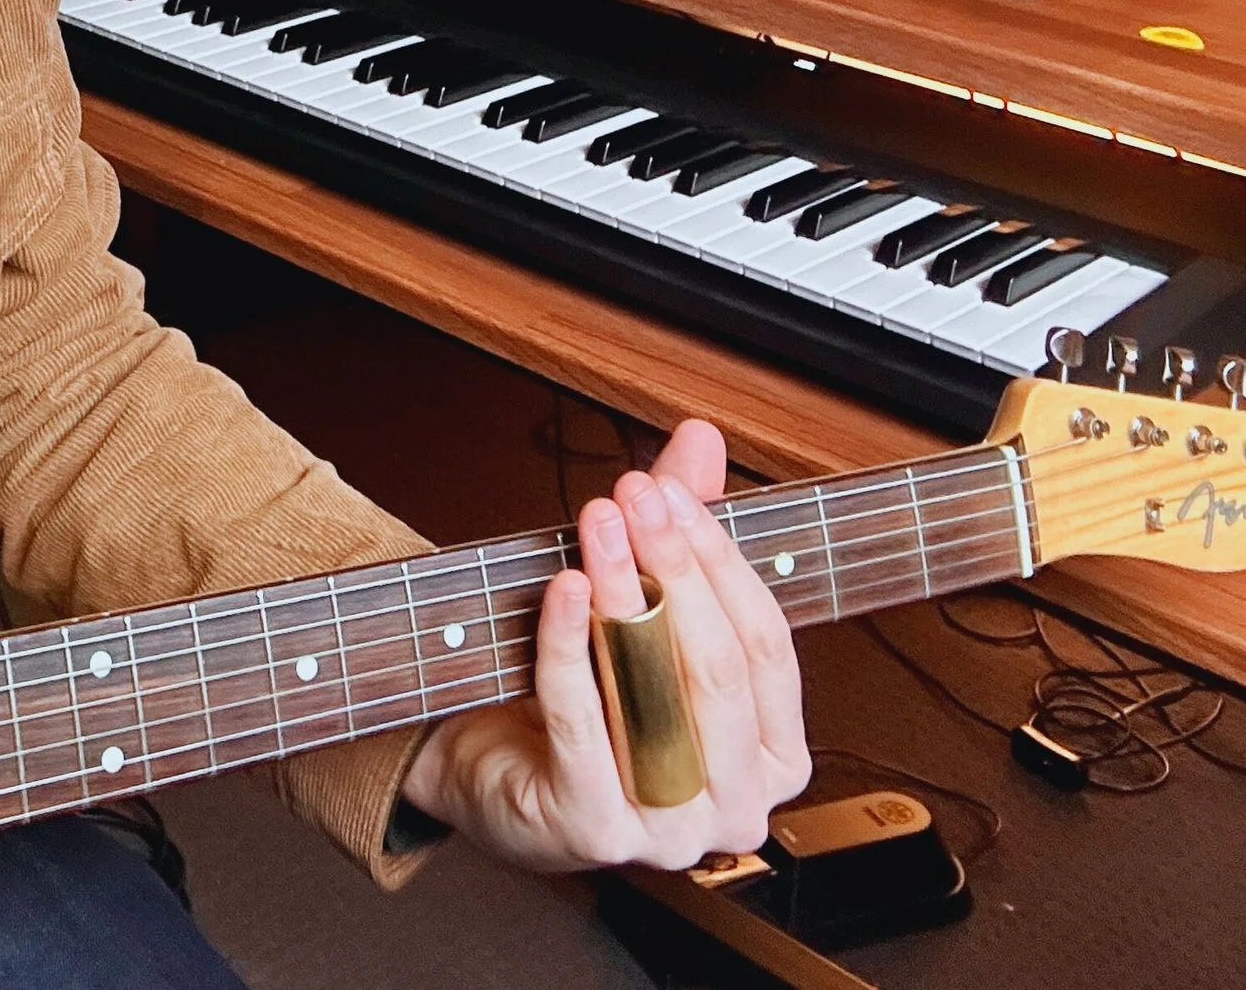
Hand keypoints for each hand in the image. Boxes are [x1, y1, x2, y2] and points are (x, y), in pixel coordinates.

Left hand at [400, 420, 808, 871]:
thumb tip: (701, 438)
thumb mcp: (644, 608)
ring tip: (597, 524)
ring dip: (624, 596)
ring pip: (657, 697)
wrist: (498, 772)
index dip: (721, 561)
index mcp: (774, 758)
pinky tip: (564, 588)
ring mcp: (670, 833)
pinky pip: (584, 728)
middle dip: (674, 568)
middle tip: (631, 495)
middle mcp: (737, 807)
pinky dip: (570, 648)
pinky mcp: (594, 833)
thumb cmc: (590, 698)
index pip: (769, 649)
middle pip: (717, 670)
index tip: (670, 492)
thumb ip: (682, 531)